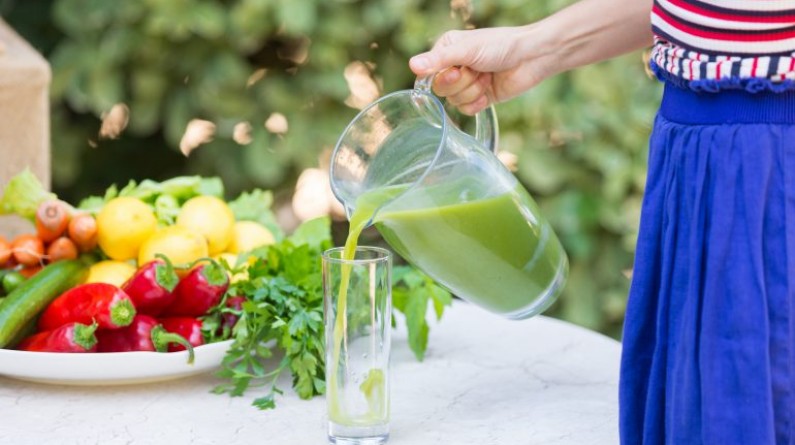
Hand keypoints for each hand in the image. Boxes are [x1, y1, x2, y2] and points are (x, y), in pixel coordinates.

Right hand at [409, 26, 559, 114]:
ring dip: (473, 91)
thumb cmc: (500, 45)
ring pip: (455, 101)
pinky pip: (466, 110)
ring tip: (487, 77)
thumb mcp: (467, 50)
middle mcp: (454, 66)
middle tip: (478, 70)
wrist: (531, 57)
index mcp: (447, 50)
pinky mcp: (480, 97)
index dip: (442, 77)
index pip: (428, 73)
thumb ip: (439, 60)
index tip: (458, 70)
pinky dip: (478, 103)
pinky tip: (489, 91)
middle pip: (441, 90)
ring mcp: (467, 83)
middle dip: (462, 83)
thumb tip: (411, 65)